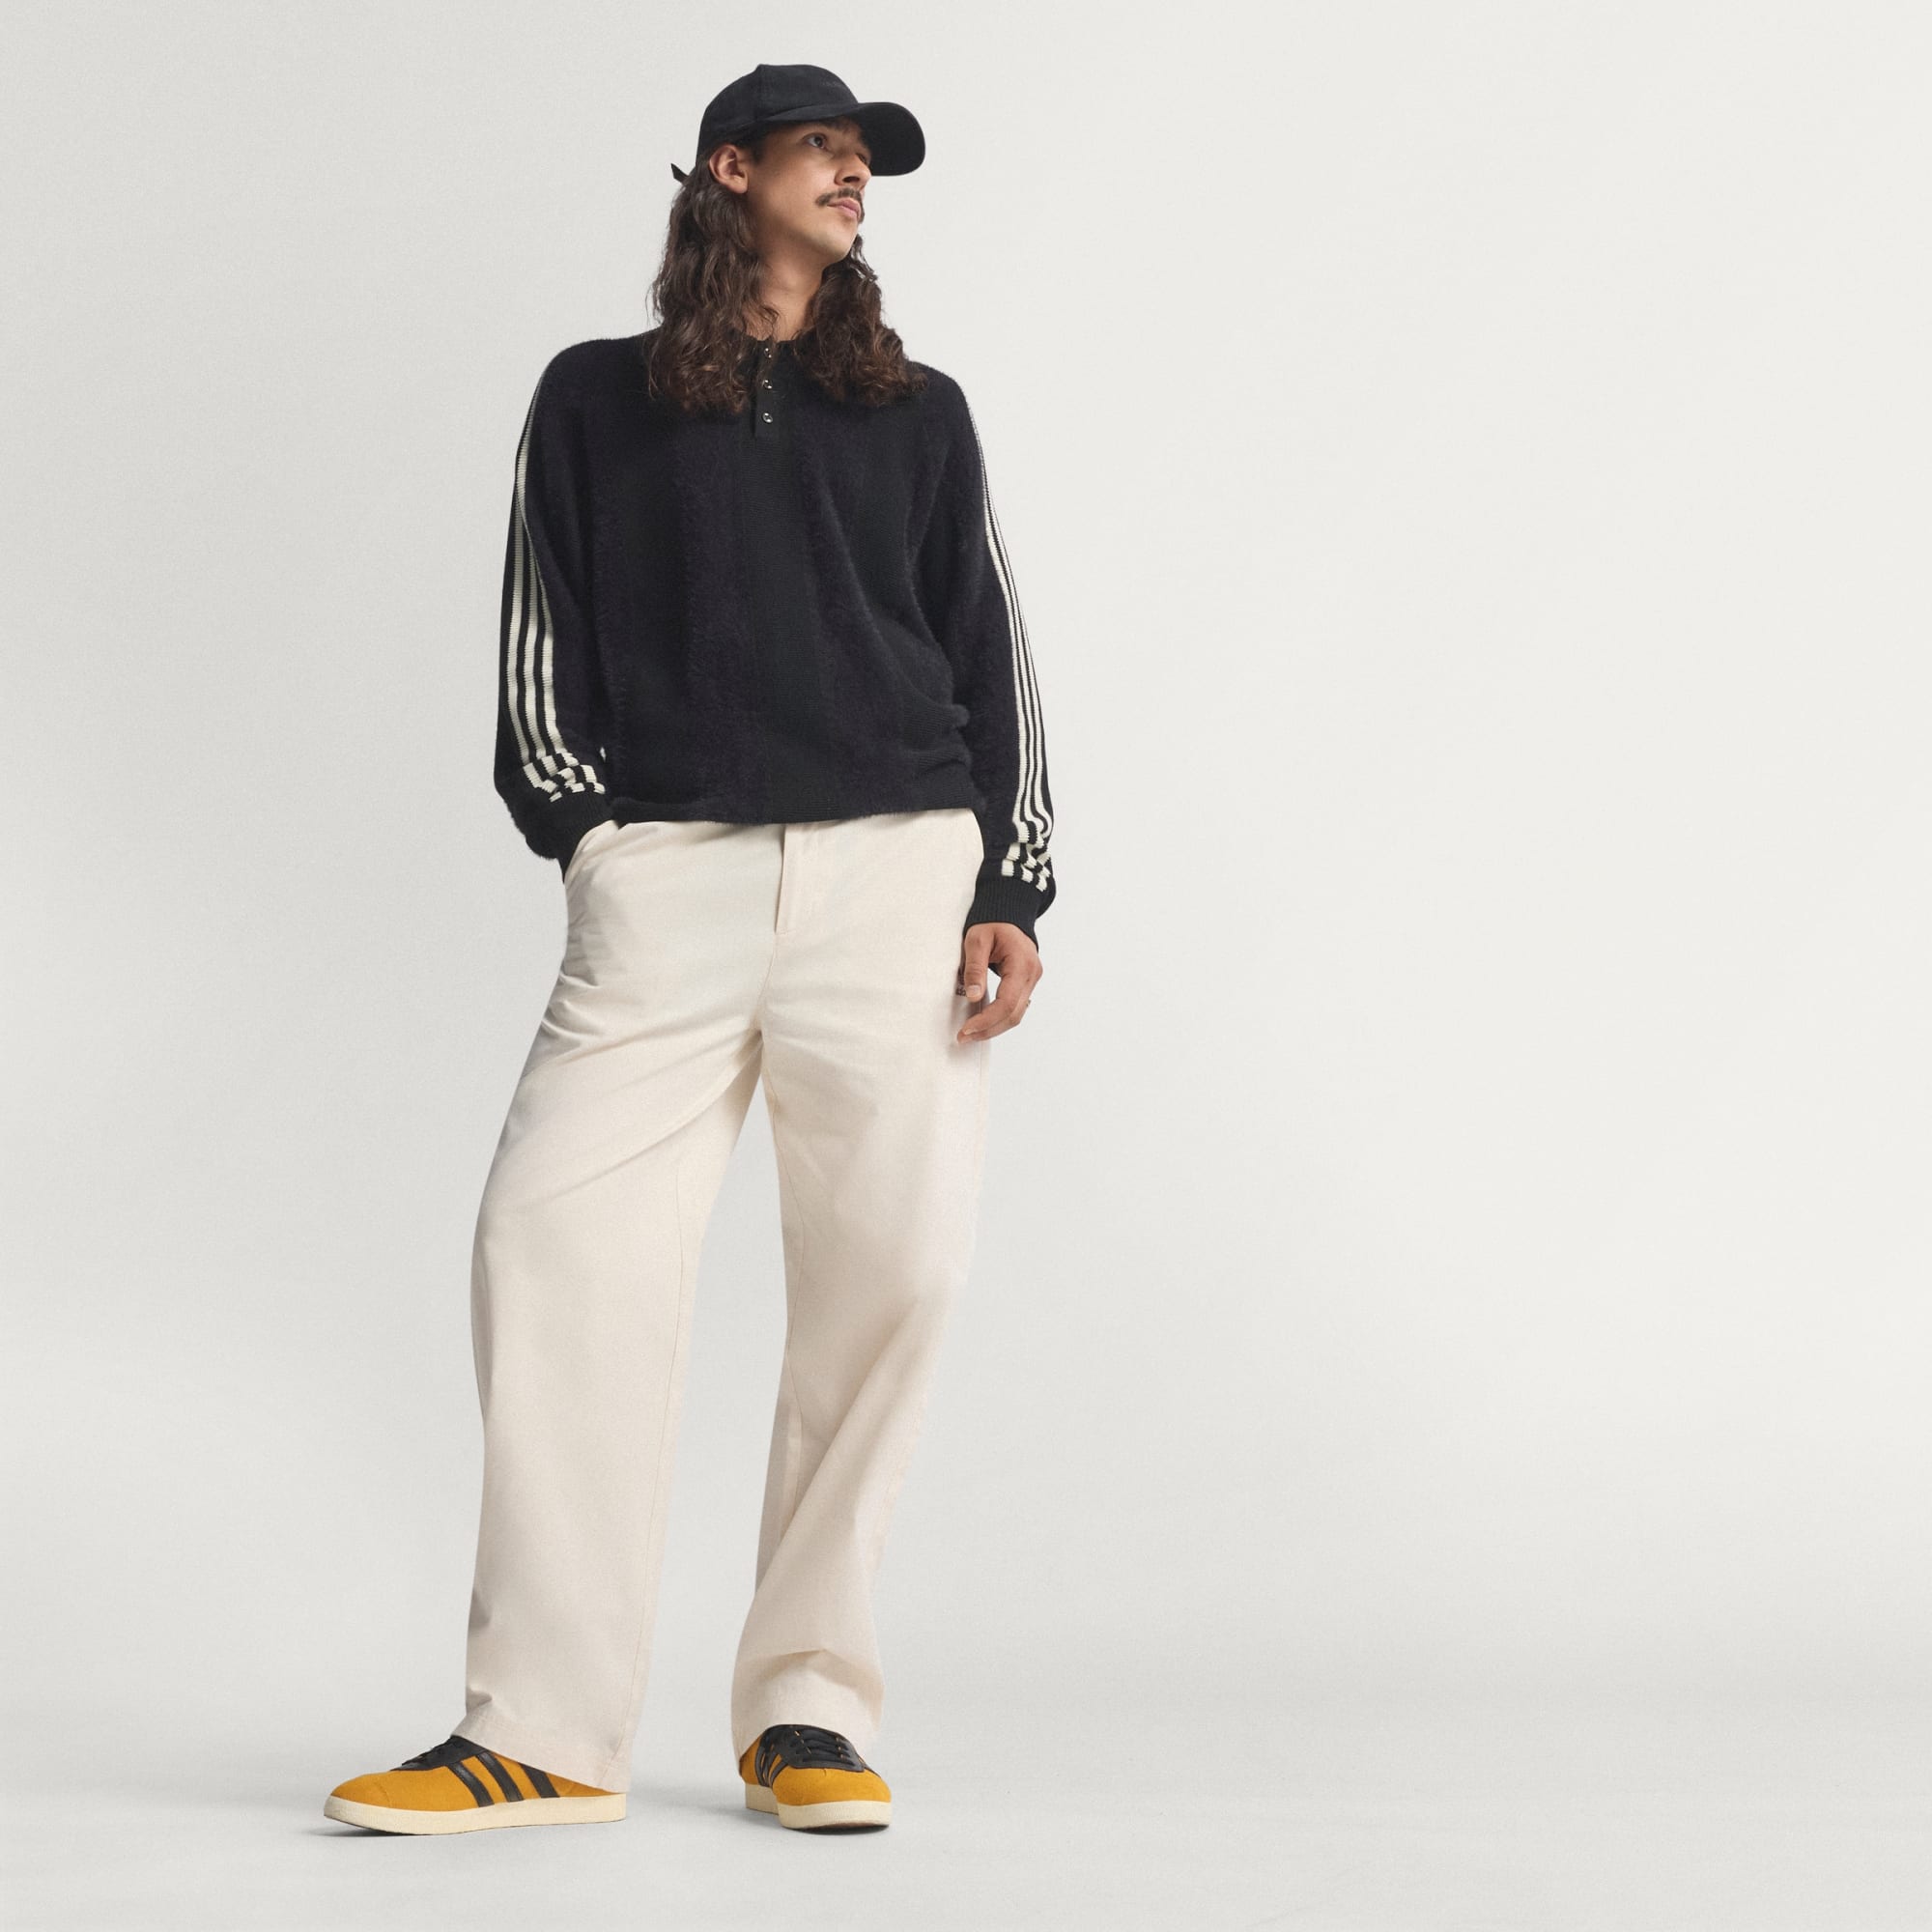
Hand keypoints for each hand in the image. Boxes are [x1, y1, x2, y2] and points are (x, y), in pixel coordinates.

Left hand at [956, 922, 1041, 1042]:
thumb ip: (975, 969)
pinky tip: (983, 1022)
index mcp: (1022, 964)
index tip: (966, 1029)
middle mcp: (1032, 975)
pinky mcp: (1026, 983)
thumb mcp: (976, 940)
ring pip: (1016, 1015)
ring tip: (971, 1034)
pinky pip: (1015, 1007)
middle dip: (988, 1029)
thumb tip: (973, 997)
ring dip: (994, 1027)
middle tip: (964, 1037)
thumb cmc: (992, 923)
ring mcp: (1031, 980)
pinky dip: (999, 1018)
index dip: (986, 1020)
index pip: (1006, 1002)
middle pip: (1013, 1014)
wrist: (1008, 913)